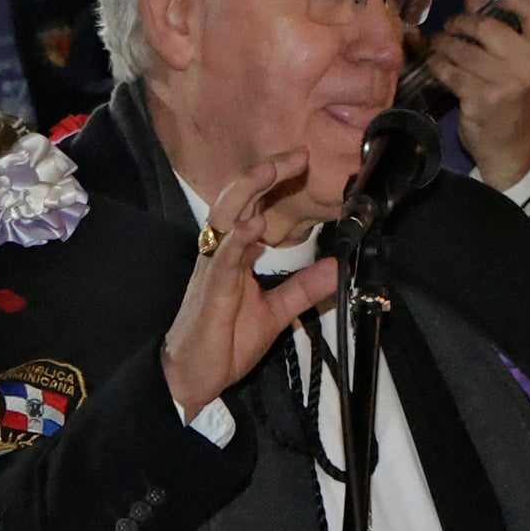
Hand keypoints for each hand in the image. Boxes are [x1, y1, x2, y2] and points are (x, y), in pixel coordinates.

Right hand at [162, 151, 338, 423]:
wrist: (191, 378)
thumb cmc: (224, 342)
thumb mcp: (276, 311)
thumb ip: (304, 286)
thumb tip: (338, 266)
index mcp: (235, 254)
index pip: (255, 207)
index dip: (275, 183)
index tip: (302, 161)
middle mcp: (220, 254)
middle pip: (237, 201)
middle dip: (264, 174)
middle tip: (295, 153)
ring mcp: (213, 272)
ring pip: (225, 220)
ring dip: (247, 193)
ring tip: (269, 169)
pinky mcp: (210, 295)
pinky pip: (221, 262)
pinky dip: (236, 242)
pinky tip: (251, 227)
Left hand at [434, 0, 529, 193]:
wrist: (511, 146)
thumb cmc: (513, 98)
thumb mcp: (513, 62)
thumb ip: (496, 24)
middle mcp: (526, 65)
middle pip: (488, 27)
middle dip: (462, 22)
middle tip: (451, 25)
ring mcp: (504, 83)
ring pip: (464, 50)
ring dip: (444, 43)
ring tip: (439, 42)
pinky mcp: (480, 99)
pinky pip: (451, 72)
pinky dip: (439, 65)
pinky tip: (436, 63)